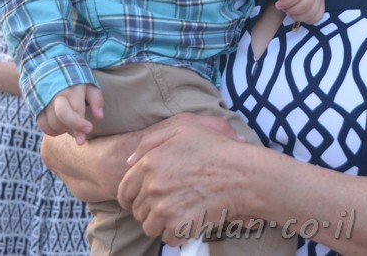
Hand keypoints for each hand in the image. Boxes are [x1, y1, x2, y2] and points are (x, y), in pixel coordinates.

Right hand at [37, 84, 102, 143]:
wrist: (51, 72)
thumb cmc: (75, 83)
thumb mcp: (89, 86)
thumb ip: (96, 100)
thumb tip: (100, 117)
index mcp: (72, 90)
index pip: (76, 108)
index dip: (81, 123)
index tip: (89, 130)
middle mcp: (57, 95)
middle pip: (62, 115)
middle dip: (73, 128)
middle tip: (81, 140)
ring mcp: (45, 101)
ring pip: (53, 123)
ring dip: (64, 130)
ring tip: (71, 125)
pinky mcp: (36, 107)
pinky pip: (42, 125)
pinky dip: (52, 131)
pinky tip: (60, 127)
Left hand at [119, 114, 247, 245]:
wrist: (241, 174)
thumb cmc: (215, 149)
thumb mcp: (181, 129)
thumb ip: (150, 141)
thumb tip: (129, 161)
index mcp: (149, 164)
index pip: (124, 190)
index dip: (131, 198)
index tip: (142, 200)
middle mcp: (153, 187)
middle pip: (137, 211)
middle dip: (149, 210)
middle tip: (170, 203)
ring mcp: (165, 208)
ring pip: (150, 227)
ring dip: (162, 223)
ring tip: (180, 212)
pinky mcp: (179, 225)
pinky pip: (168, 238)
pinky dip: (177, 233)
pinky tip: (189, 220)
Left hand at [271, 0, 324, 24]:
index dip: (286, 3)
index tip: (278, 4)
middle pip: (305, 6)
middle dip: (291, 10)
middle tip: (284, 8)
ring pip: (311, 14)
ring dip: (297, 16)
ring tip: (290, 11)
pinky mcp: (322, 6)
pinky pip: (316, 18)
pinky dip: (306, 19)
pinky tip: (298, 14)